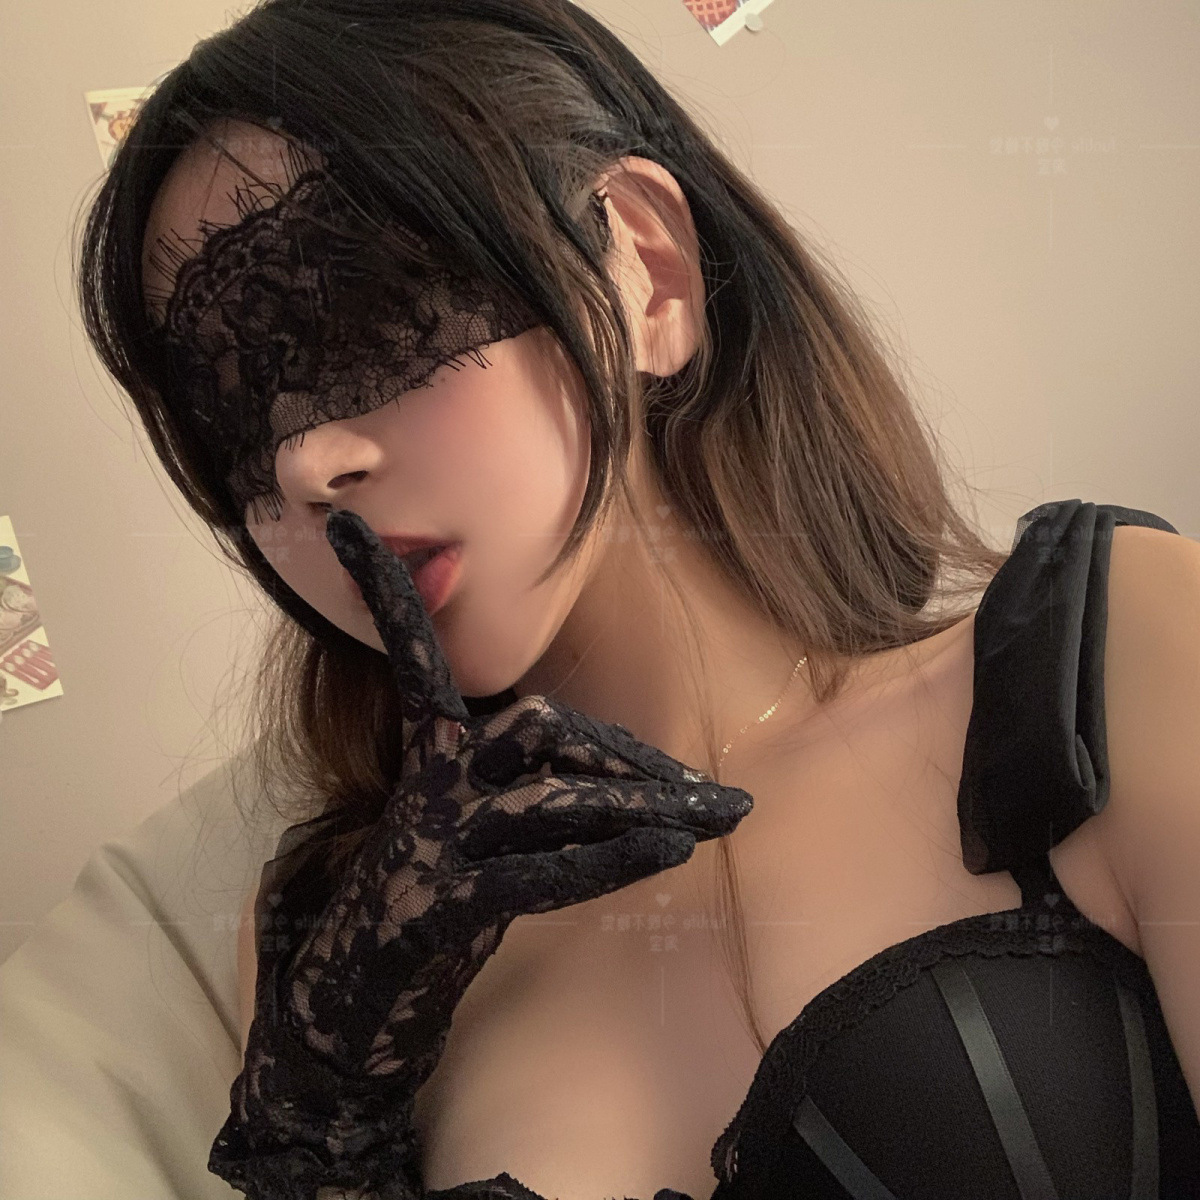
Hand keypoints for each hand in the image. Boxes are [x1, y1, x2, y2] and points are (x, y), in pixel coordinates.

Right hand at [208, 509, 753, 1199]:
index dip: (383, 588)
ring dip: (647, 805)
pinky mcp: (446, 903)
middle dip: (630, 756)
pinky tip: (675, 853)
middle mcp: (429, 781)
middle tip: (709, 791)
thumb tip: (625, 756)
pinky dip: (613, 860)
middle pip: (539, 728)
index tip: (342, 520)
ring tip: (723, 818)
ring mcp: (435, 841)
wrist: (358, 989)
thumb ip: (525, 769)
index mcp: (427, 746)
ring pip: (554, 798)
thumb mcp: (471, 810)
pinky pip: (544, 872)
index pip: (411, 651)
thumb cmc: (436, 879)